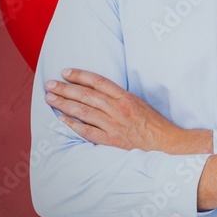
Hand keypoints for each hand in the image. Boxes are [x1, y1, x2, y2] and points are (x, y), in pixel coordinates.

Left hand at [45, 68, 208, 153]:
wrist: (167, 144)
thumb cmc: (155, 124)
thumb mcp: (140, 103)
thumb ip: (121, 98)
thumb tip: (100, 92)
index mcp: (126, 98)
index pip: (99, 82)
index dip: (81, 75)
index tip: (66, 72)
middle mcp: (118, 109)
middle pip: (87, 95)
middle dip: (66, 88)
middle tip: (50, 84)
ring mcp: (114, 125)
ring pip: (84, 111)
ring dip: (64, 104)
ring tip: (50, 98)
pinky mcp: (111, 140)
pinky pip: (87, 131)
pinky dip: (73, 124)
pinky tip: (61, 118)